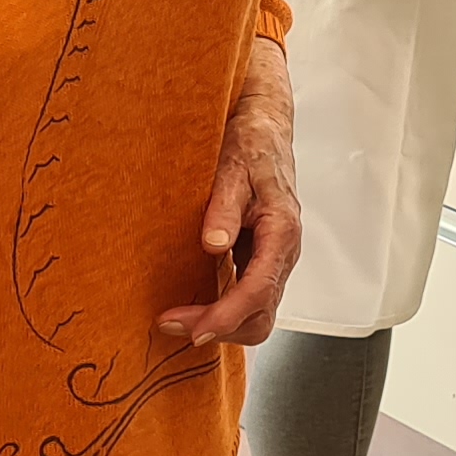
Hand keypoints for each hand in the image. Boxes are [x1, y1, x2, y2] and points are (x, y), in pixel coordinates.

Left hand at [166, 36, 299, 344]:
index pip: (258, 291)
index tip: (191, 327)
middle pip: (261, 316)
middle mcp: (282, 252)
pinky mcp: (258, 259)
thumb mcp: (233, 167)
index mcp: (282, 231)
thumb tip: (215, 243)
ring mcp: (272, 259)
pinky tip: (192, 305)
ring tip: (176, 319)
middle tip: (173, 325)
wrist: (263, 126)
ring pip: (256, 313)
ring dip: (219, 324)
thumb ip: (225, 206)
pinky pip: (247, 299)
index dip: (224, 316)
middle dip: (220, 329)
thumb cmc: (252, 142)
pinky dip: (222, 311)